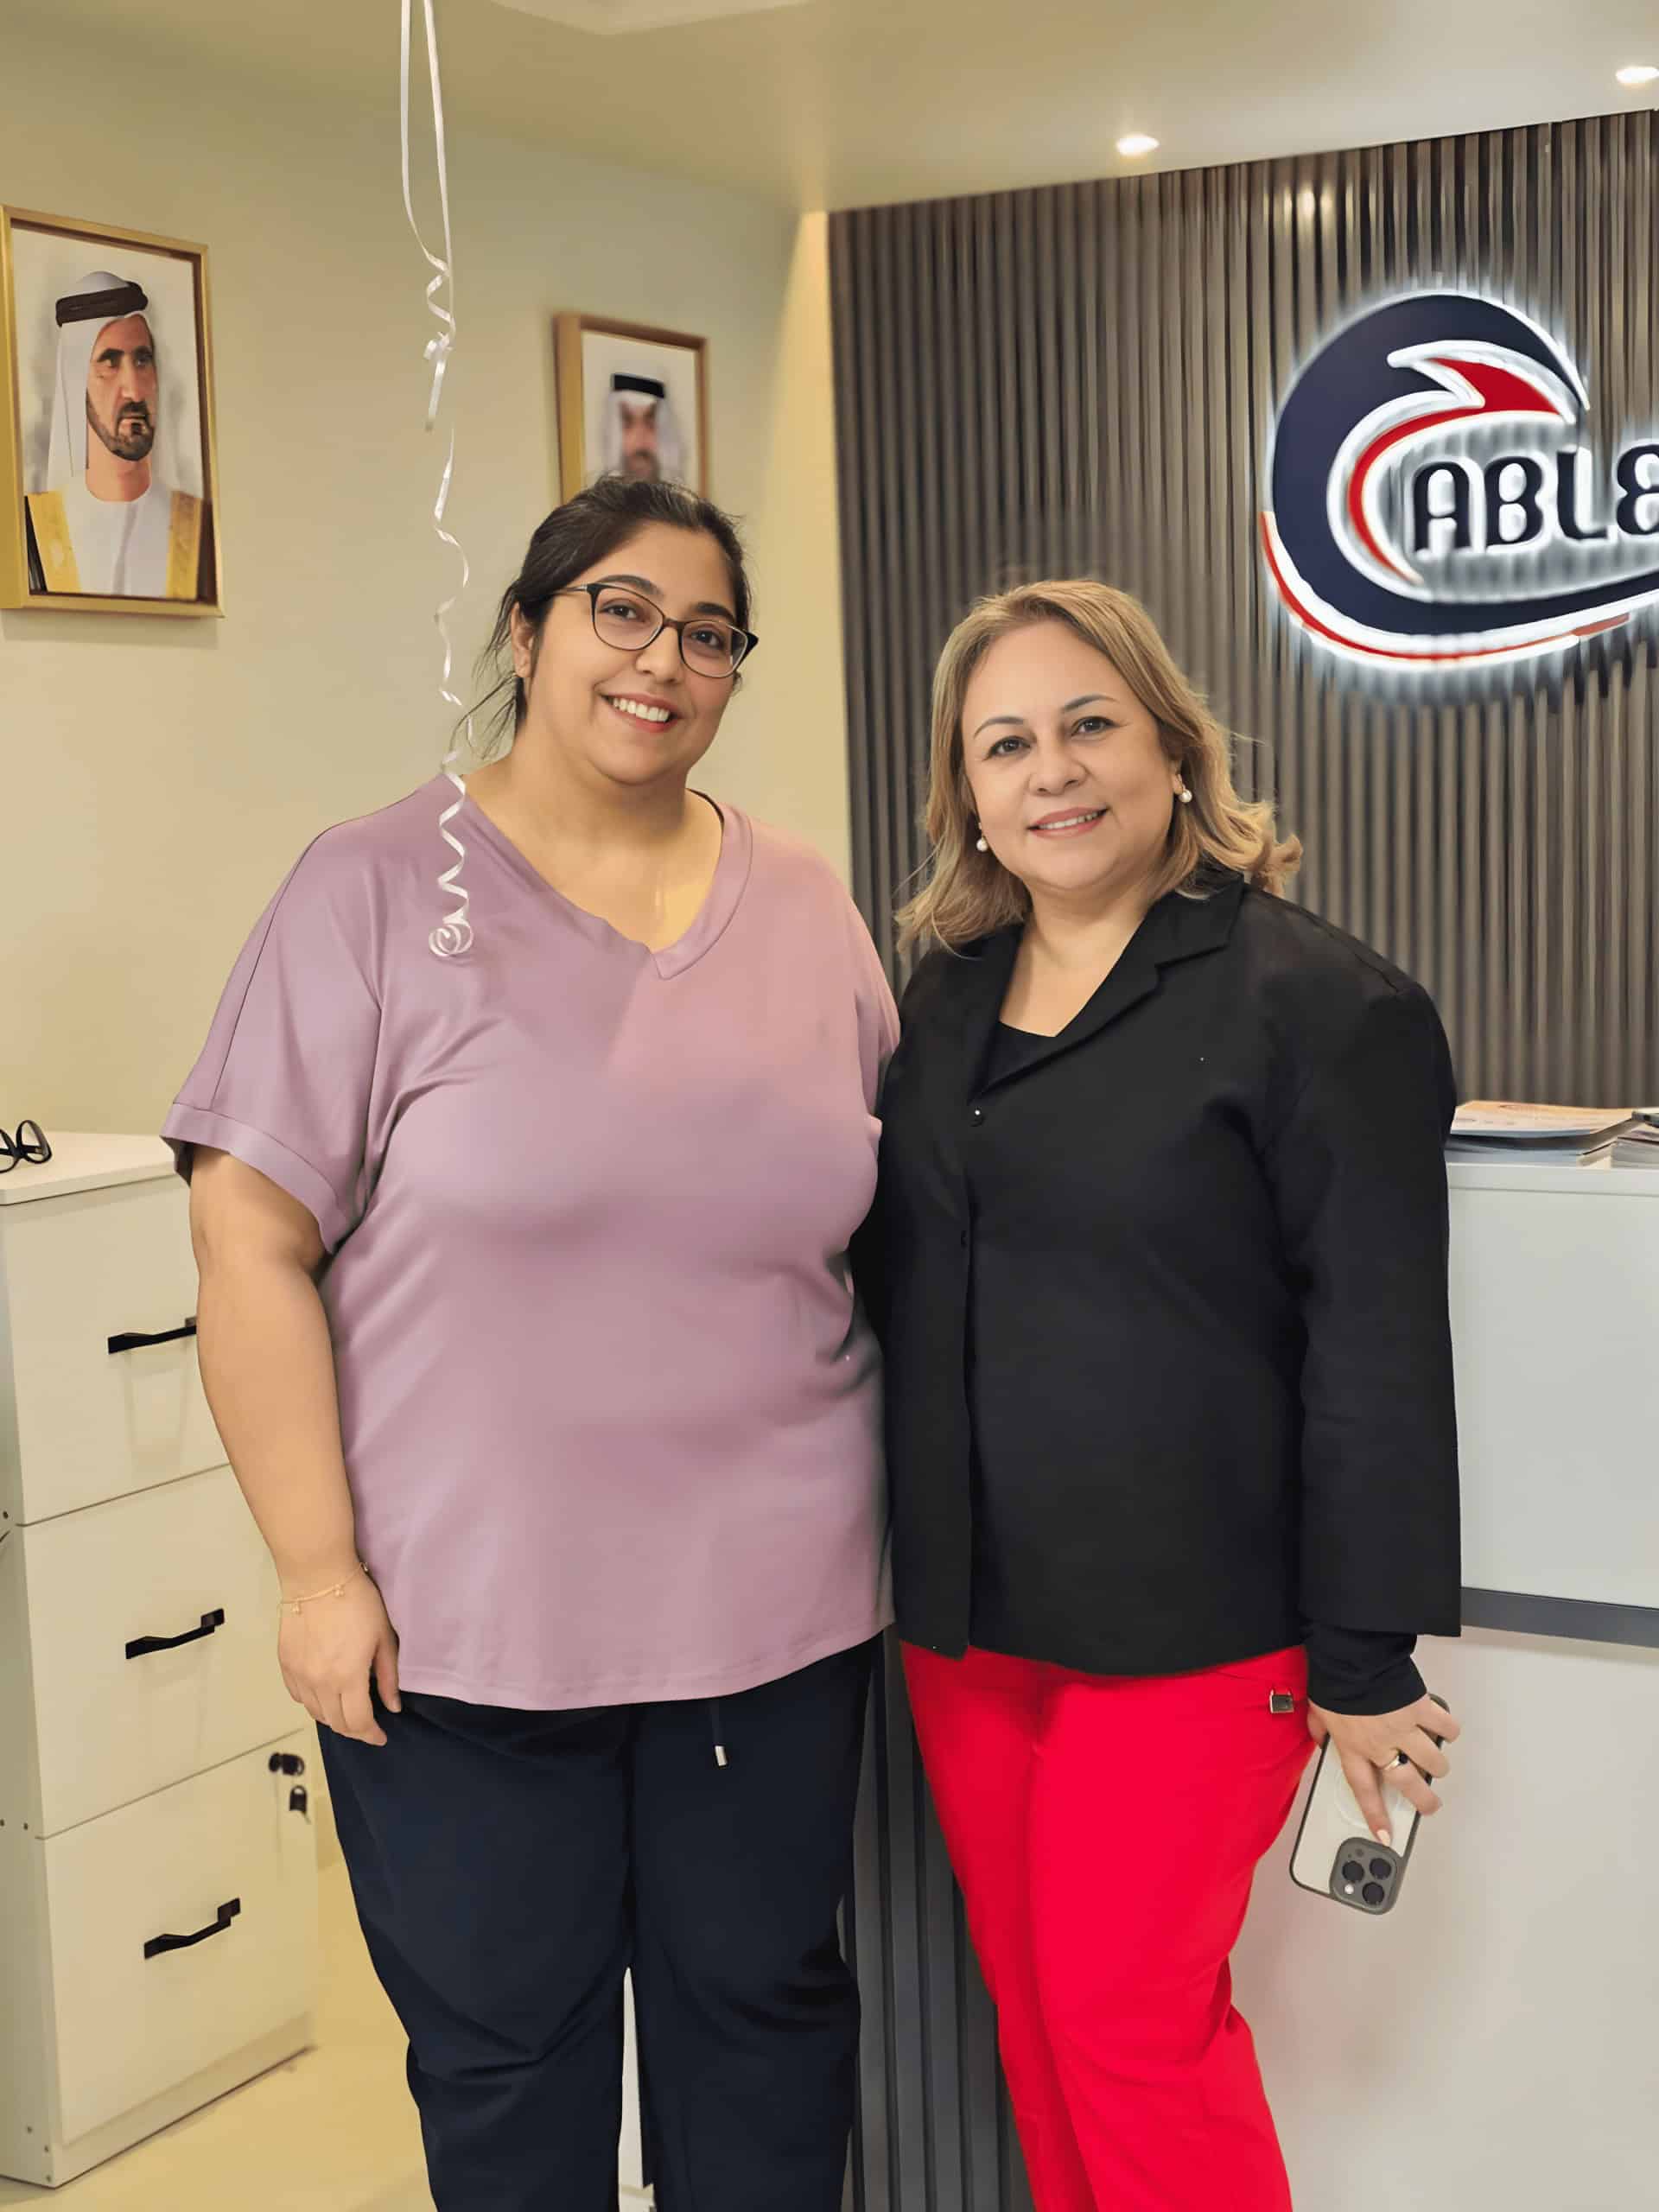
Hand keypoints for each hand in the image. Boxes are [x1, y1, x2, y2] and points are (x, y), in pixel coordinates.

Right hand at [278, 1571, 400, 1746]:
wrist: (318, 1577)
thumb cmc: (357, 1602)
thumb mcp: (384, 1637)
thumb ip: (388, 1676)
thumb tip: (392, 1706)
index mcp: (348, 1677)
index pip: (358, 1722)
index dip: (371, 1734)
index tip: (380, 1736)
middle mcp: (320, 1682)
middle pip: (336, 1722)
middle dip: (354, 1729)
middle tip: (367, 1724)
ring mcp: (299, 1674)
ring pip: (315, 1713)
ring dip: (333, 1717)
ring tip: (347, 1710)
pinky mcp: (285, 1664)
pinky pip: (298, 1696)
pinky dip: (312, 1702)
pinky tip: (324, 1694)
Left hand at [1307, 1694, 1461, 1846]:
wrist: (1351, 1654)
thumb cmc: (1334, 1680)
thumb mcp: (1317, 1710)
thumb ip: (1319, 1729)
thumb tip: (1319, 1736)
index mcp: (1353, 1747)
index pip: (1364, 1791)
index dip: (1376, 1816)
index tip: (1386, 1836)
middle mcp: (1380, 1744)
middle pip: (1409, 1784)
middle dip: (1425, 1801)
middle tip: (1429, 1804)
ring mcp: (1404, 1728)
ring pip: (1433, 1760)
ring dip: (1437, 1764)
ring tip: (1435, 1762)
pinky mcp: (1421, 1709)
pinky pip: (1444, 1726)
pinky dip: (1448, 1729)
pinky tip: (1443, 1727)